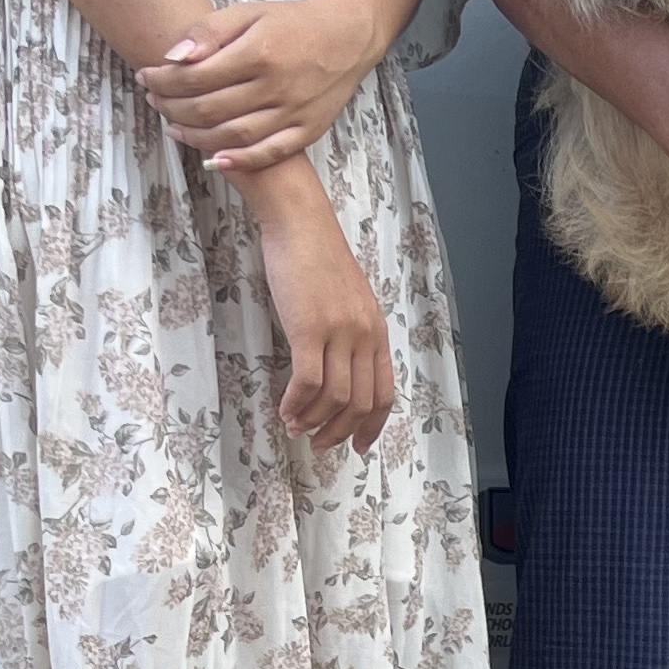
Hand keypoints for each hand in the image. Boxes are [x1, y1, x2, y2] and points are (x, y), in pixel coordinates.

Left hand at [142, 0, 393, 172]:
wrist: (349, 36)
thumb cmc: (294, 22)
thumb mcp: (250, 12)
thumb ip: (210, 30)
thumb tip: (174, 57)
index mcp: (258, 52)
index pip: (195, 76)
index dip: (163, 80)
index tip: (147, 76)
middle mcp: (275, 86)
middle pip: (208, 109)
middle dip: (172, 108)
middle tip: (155, 102)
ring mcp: (293, 112)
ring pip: (232, 136)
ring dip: (196, 137)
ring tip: (174, 129)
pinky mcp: (308, 130)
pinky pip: (269, 153)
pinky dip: (240, 161)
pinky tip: (215, 160)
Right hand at [256, 195, 394, 449]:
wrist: (300, 222)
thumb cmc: (317, 257)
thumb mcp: (347, 299)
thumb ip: (350, 333)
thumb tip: (338, 369)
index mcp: (376, 331)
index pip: (384, 392)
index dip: (372, 425)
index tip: (358, 446)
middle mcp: (364, 336)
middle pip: (361, 403)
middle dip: (341, 432)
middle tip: (320, 445)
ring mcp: (339, 333)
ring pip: (335, 397)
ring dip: (314, 421)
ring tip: (296, 428)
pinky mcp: (309, 329)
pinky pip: (307, 382)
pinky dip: (296, 404)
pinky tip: (285, 411)